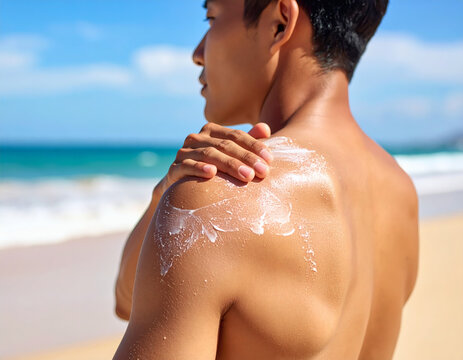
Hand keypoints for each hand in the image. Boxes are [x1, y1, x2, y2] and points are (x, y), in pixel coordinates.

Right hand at [155, 122, 272, 195]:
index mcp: (211, 131)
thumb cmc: (213, 170)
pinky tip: (212, 174)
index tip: (270, 160)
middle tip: (263, 172)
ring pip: (209, 155)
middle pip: (225, 145)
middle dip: (246, 158)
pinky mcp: (174, 169)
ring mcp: (184, 153)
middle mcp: (196, 138)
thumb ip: (247, 142)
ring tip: (247, 176)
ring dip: (230, 165)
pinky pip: (186, 167)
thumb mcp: (230, 155)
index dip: (254, 146)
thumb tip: (265, 128)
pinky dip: (199, 168)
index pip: (236, 135)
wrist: (181, 190)